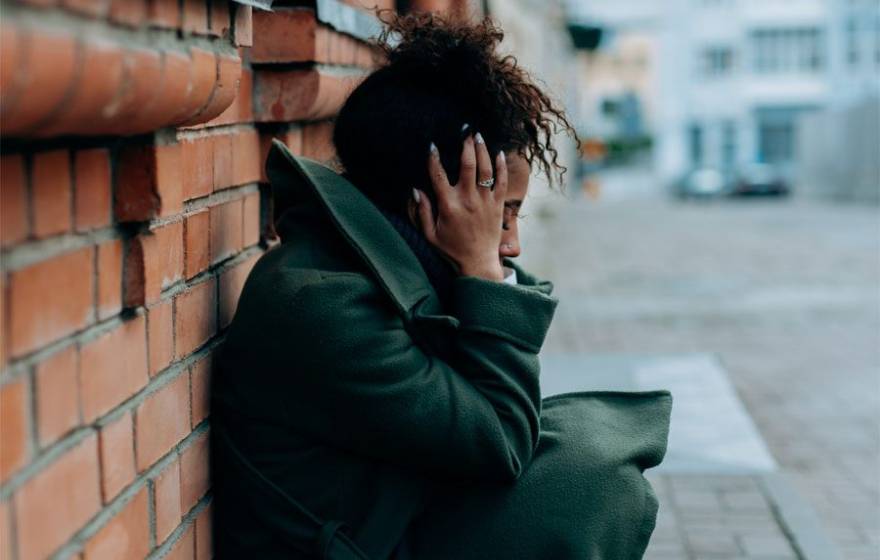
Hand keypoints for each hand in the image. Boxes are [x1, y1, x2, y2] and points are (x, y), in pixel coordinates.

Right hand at [413, 131, 507, 281]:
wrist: (478, 264)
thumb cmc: (452, 250)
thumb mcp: (430, 234)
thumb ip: (422, 212)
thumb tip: (415, 191)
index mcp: (449, 206)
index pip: (438, 176)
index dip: (434, 159)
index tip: (432, 145)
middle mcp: (468, 200)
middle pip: (467, 165)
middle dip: (466, 145)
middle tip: (465, 130)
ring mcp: (485, 202)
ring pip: (486, 169)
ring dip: (483, 150)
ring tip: (479, 136)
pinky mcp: (498, 206)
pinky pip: (502, 182)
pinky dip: (501, 166)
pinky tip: (498, 153)